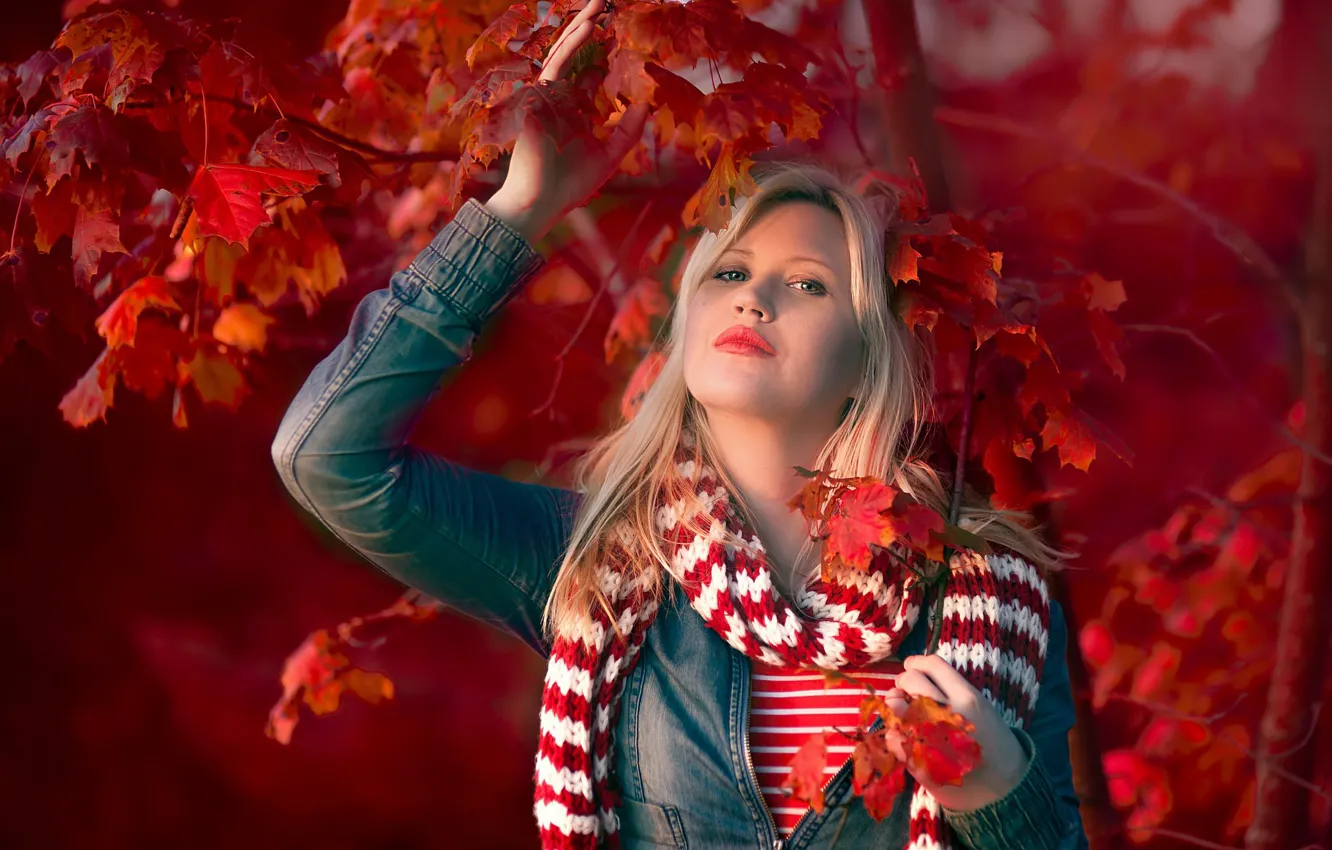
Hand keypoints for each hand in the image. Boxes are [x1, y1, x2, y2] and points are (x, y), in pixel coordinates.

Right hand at [488, 0, 650, 241]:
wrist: (540, 201)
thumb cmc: (570, 186)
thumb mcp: (609, 156)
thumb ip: (626, 131)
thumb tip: (646, 105)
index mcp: (575, 114)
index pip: (590, 77)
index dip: (605, 57)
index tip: (622, 37)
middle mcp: (560, 100)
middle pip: (576, 58)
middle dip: (590, 33)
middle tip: (607, 6)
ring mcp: (547, 95)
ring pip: (565, 53)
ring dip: (581, 28)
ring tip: (598, 5)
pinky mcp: (537, 95)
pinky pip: (556, 63)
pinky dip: (572, 44)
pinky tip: (587, 26)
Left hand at [883, 654, 1029, 811]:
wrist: (1003, 783)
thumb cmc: (989, 739)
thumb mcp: (978, 706)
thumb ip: (950, 689)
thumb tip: (915, 673)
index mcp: (967, 697)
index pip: (932, 664)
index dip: (917, 662)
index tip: (912, 666)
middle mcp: (946, 713)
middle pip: (910, 679)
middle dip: (904, 681)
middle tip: (906, 689)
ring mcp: (929, 736)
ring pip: (894, 704)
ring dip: (895, 702)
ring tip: (902, 708)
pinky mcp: (916, 759)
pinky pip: (891, 734)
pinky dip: (893, 730)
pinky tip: (904, 732)